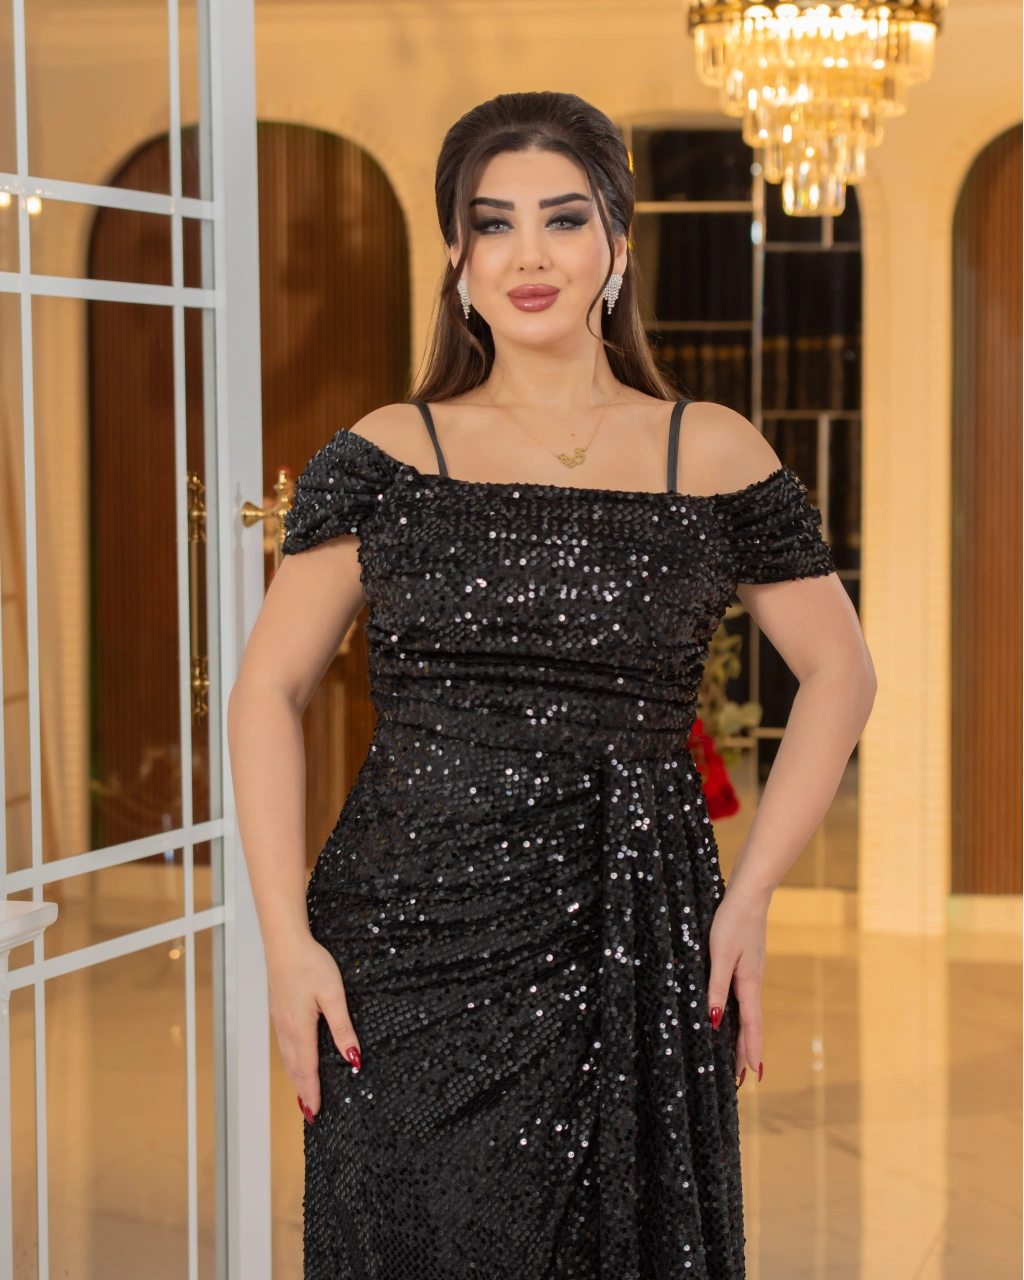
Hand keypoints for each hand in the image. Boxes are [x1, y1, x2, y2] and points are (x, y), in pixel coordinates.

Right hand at [266, 933, 360, 1120]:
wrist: (284, 942)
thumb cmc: (309, 963)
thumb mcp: (333, 996)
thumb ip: (342, 1028)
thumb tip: (353, 1057)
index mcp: (301, 1029)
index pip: (307, 1069)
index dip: (312, 1092)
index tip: (316, 1112)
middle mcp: (286, 1028)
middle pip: (294, 1068)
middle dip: (302, 1091)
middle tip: (309, 1112)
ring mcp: (279, 1018)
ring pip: (287, 1056)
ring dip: (295, 1077)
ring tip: (302, 1093)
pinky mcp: (278, 1008)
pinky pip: (284, 1043)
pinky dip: (289, 1059)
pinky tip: (293, 1058)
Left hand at [706, 885, 768, 1085]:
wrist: (749, 894)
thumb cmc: (732, 921)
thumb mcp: (720, 955)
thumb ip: (717, 987)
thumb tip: (714, 1021)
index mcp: (749, 984)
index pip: (751, 1026)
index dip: (751, 1051)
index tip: (753, 1076)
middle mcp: (753, 982)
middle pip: (751, 1024)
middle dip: (746, 1051)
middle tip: (742, 1079)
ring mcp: (751, 973)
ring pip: (747, 1012)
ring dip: (743, 1036)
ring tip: (739, 1056)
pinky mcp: (746, 963)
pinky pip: (744, 998)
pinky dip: (741, 1015)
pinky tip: (734, 1015)